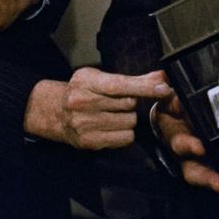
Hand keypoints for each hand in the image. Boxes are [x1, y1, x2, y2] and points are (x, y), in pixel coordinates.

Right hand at [24, 67, 171, 149]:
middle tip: (117, 102)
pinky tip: (112, 127)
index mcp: (85, 82)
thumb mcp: (101, 78)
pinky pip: (125, 138)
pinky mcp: (89, 142)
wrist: (55, 112)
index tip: (163, 88)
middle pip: (128, 104)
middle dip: (130, 103)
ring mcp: (84, 124)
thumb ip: (133, 79)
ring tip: (113, 114)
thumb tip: (161, 77)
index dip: (144, 87)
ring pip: (129, 122)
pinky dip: (125, 133)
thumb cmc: (82, 92)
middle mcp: (82, 102)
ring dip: (128, 118)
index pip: (120, 85)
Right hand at [154, 94, 218, 201]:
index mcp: (176, 139)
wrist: (174, 122)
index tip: (200, 148)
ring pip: (212, 180)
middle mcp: (187, 157)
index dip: (188, 146)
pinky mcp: (216, 169)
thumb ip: (174, 102)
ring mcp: (202, 165)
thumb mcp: (170, 104)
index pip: (179, 143)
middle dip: (208, 179)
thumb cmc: (175, 114)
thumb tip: (177, 102)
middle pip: (194, 172)